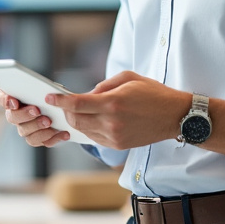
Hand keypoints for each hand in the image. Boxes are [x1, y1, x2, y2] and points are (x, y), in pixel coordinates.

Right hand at [0, 87, 70, 147]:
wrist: (67, 108)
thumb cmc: (52, 93)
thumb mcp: (48, 86)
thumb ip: (42, 88)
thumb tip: (47, 96)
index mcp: (12, 96)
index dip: (3, 100)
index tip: (14, 101)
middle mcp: (14, 113)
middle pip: (11, 117)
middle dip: (24, 114)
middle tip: (37, 110)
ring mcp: (23, 127)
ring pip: (24, 131)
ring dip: (37, 126)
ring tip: (50, 122)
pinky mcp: (35, 138)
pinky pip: (38, 141)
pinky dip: (51, 137)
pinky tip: (62, 132)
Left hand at [46, 71, 184, 149]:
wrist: (174, 116)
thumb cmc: (153, 93)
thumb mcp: (127, 78)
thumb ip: (103, 85)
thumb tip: (87, 95)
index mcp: (112, 103)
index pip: (77, 104)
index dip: (60, 101)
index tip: (50, 97)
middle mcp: (111, 122)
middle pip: (76, 120)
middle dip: (66, 111)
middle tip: (63, 103)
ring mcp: (115, 136)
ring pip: (83, 130)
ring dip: (76, 120)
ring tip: (76, 111)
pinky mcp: (118, 145)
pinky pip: (95, 138)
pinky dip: (89, 129)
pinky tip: (91, 120)